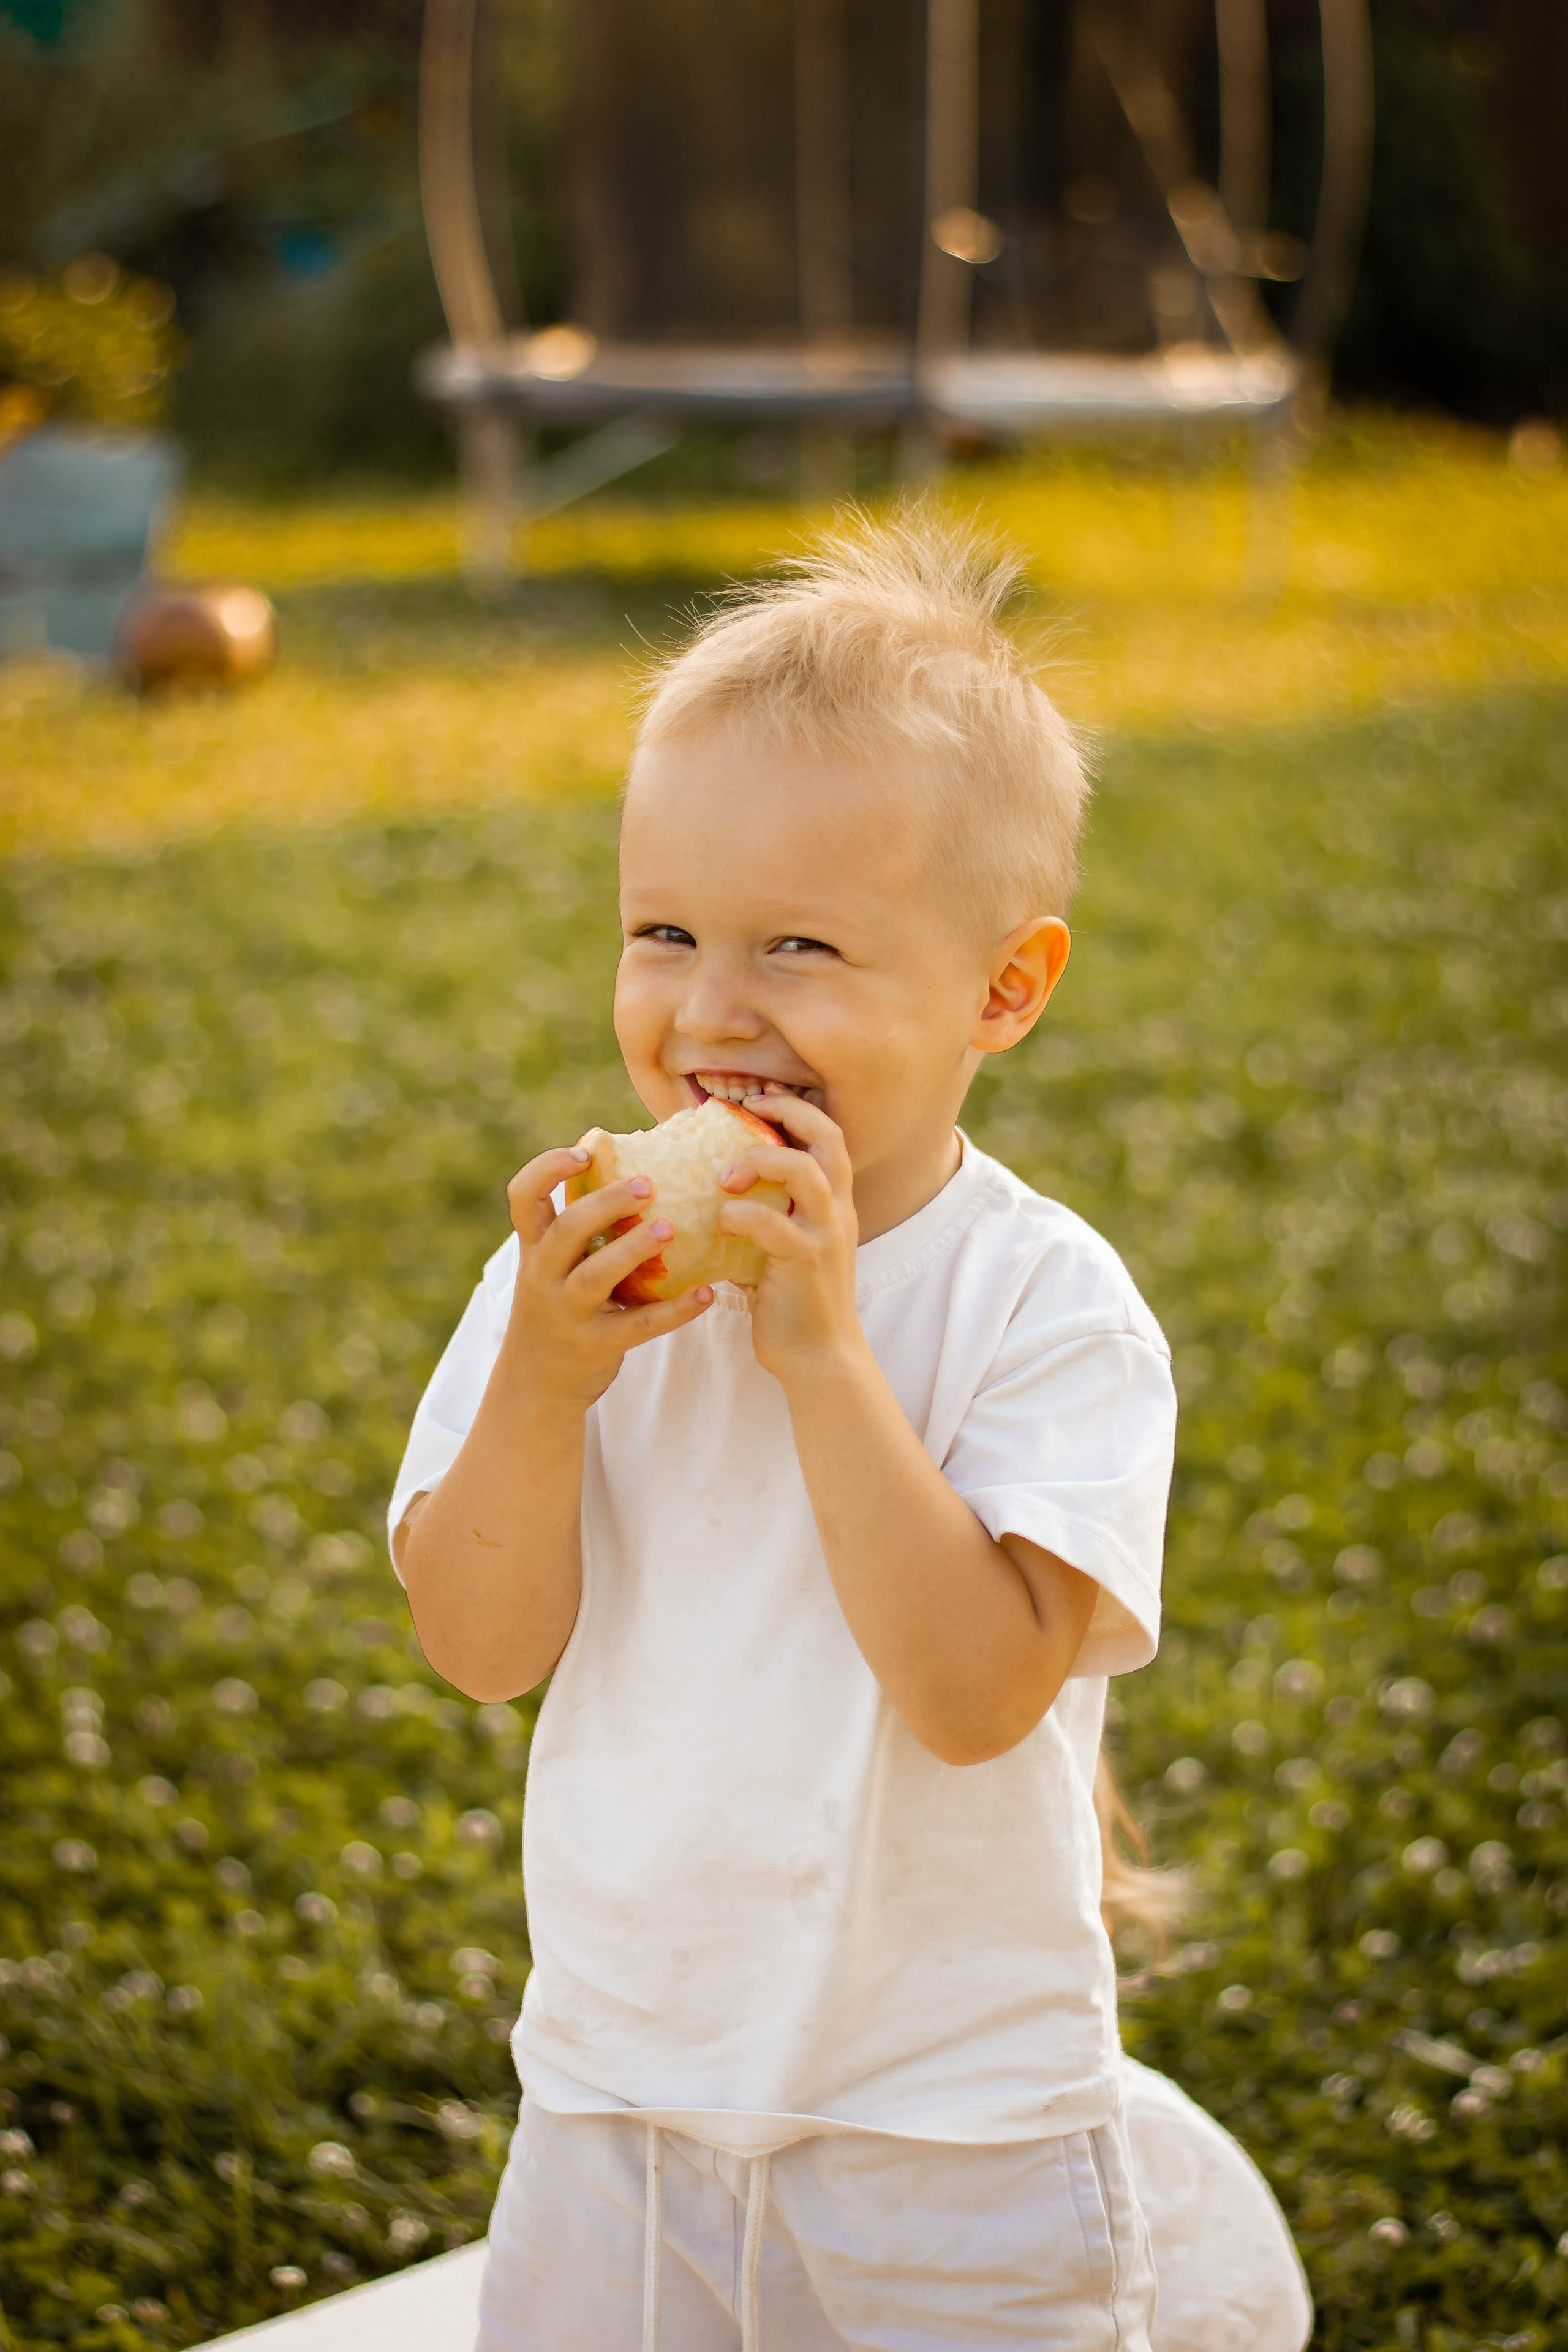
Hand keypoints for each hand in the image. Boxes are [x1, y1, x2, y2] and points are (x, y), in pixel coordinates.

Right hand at [501, 1146, 712, 1412]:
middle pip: (568, 1230)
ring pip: (596, 1276)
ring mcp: (568, 1313)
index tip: (584, 1152)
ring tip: (671, 1228)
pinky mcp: (596, 1345)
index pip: (523, 1197)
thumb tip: (636, 1170)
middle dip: (606, 1203)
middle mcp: (544, 1276)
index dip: (547, 1169)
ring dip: (633, 1249)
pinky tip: (705, 1293)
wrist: (535, 1384)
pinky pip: (638, 1325)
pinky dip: (674, 1310)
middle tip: (648, 1184)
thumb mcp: (552, 1267)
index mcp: (535, 1248)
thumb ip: (579, 1229)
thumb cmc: (558, 1307)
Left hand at [716, 1092, 861, 1380]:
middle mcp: (838, 1210)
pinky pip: (771, 1224)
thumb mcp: (787, 1248)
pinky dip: (739, 1216)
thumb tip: (713, 1193)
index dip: (794, 1108)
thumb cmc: (793, 1303)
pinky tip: (720, 1226)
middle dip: (786, 1112)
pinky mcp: (805, 1263)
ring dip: (758, 1161)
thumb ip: (767, 1216)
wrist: (819, 1358)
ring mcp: (825, 1234)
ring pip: (804, 1171)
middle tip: (746, 1114)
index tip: (756, 1103)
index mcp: (834, 1202)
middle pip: (827, 1136)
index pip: (828, 1133)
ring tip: (725, 1178)